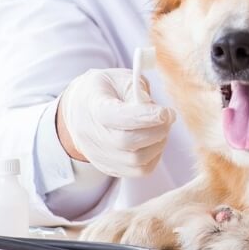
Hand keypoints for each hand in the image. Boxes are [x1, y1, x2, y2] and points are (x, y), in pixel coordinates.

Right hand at [56, 68, 175, 177]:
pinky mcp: (108, 167)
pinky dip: (154, 158)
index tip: (166, 112)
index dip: (145, 116)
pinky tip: (156, 142)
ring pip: (135, 161)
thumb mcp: (118, 78)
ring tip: (162, 128)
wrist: (80, 108)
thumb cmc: (103, 90)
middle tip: (168, 118)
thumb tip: (156, 111)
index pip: (117, 116)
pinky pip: (137, 171)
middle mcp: (92, 135)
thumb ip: (137, 90)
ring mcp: (99, 154)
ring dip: (158, 145)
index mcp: (93, 106)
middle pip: (127, 142)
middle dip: (156, 131)